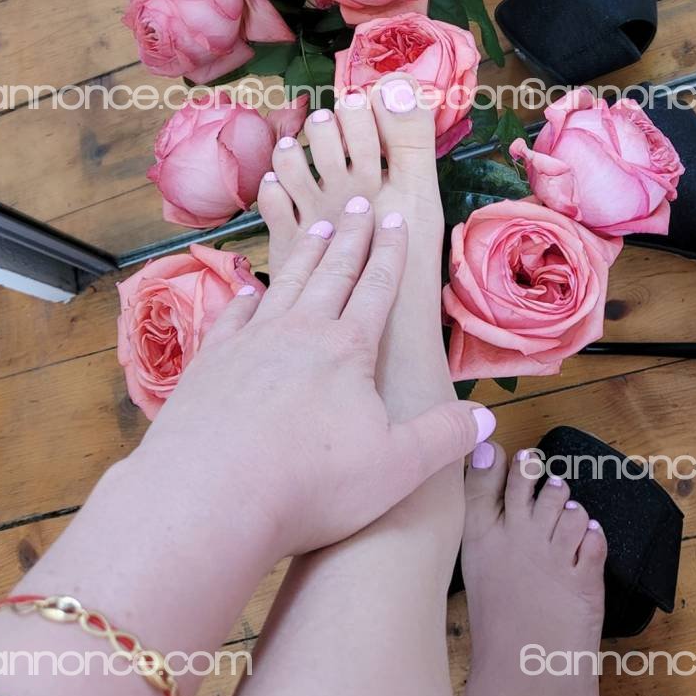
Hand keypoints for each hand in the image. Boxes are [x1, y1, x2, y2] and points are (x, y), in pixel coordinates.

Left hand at [137, 200, 493, 559]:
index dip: (390, 254)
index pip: (377, 289)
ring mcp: (250, 342)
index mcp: (348, 349)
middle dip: (350, 236)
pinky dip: (247, 296)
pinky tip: (250, 290)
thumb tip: (486, 418)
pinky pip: (234, 315)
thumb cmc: (310, 484)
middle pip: (332, 272)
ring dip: (304, 253)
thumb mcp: (396, 468)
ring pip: (285, 283)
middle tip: (359, 202)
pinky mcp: (210, 362)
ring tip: (316, 226)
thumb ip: (443, 438)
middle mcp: (300, 332)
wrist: (209, 493)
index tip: (396, 220)